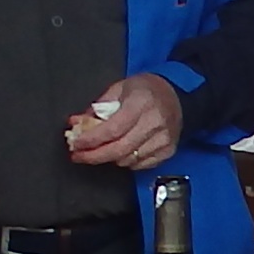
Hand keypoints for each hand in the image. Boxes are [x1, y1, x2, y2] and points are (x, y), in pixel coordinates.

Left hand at [61, 73, 183, 167]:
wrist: (178, 96)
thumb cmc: (147, 90)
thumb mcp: (120, 88)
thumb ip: (98, 107)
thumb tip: (76, 123)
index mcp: (141, 102)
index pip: (112, 129)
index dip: (91, 140)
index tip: (76, 145)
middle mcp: (154, 122)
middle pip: (119, 149)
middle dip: (94, 156)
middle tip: (79, 156)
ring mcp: (163, 139)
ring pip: (128, 159)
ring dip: (109, 158)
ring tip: (99, 151)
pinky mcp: (168, 150)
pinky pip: (141, 164)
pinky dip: (126, 161)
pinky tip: (120, 152)